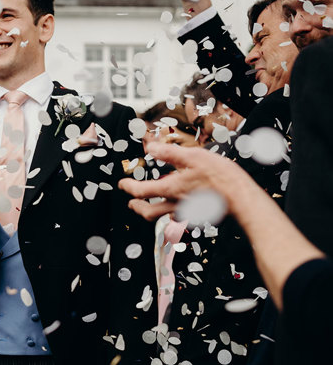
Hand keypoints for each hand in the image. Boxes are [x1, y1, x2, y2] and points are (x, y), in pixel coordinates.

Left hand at [118, 142, 251, 221]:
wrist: (242, 197)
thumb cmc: (219, 177)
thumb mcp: (192, 157)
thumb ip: (169, 153)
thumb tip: (150, 148)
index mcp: (170, 189)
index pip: (141, 191)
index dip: (128, 187)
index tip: (122, 184)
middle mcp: (176, 203)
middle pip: (149, 213)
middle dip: (137, 208)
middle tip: (131, 203)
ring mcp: (188, 211)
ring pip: (163, 216)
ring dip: (152, 211)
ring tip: (149, 204)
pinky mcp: (199, 213)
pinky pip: (180, 215)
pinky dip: (171, 211)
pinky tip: (175, 204)